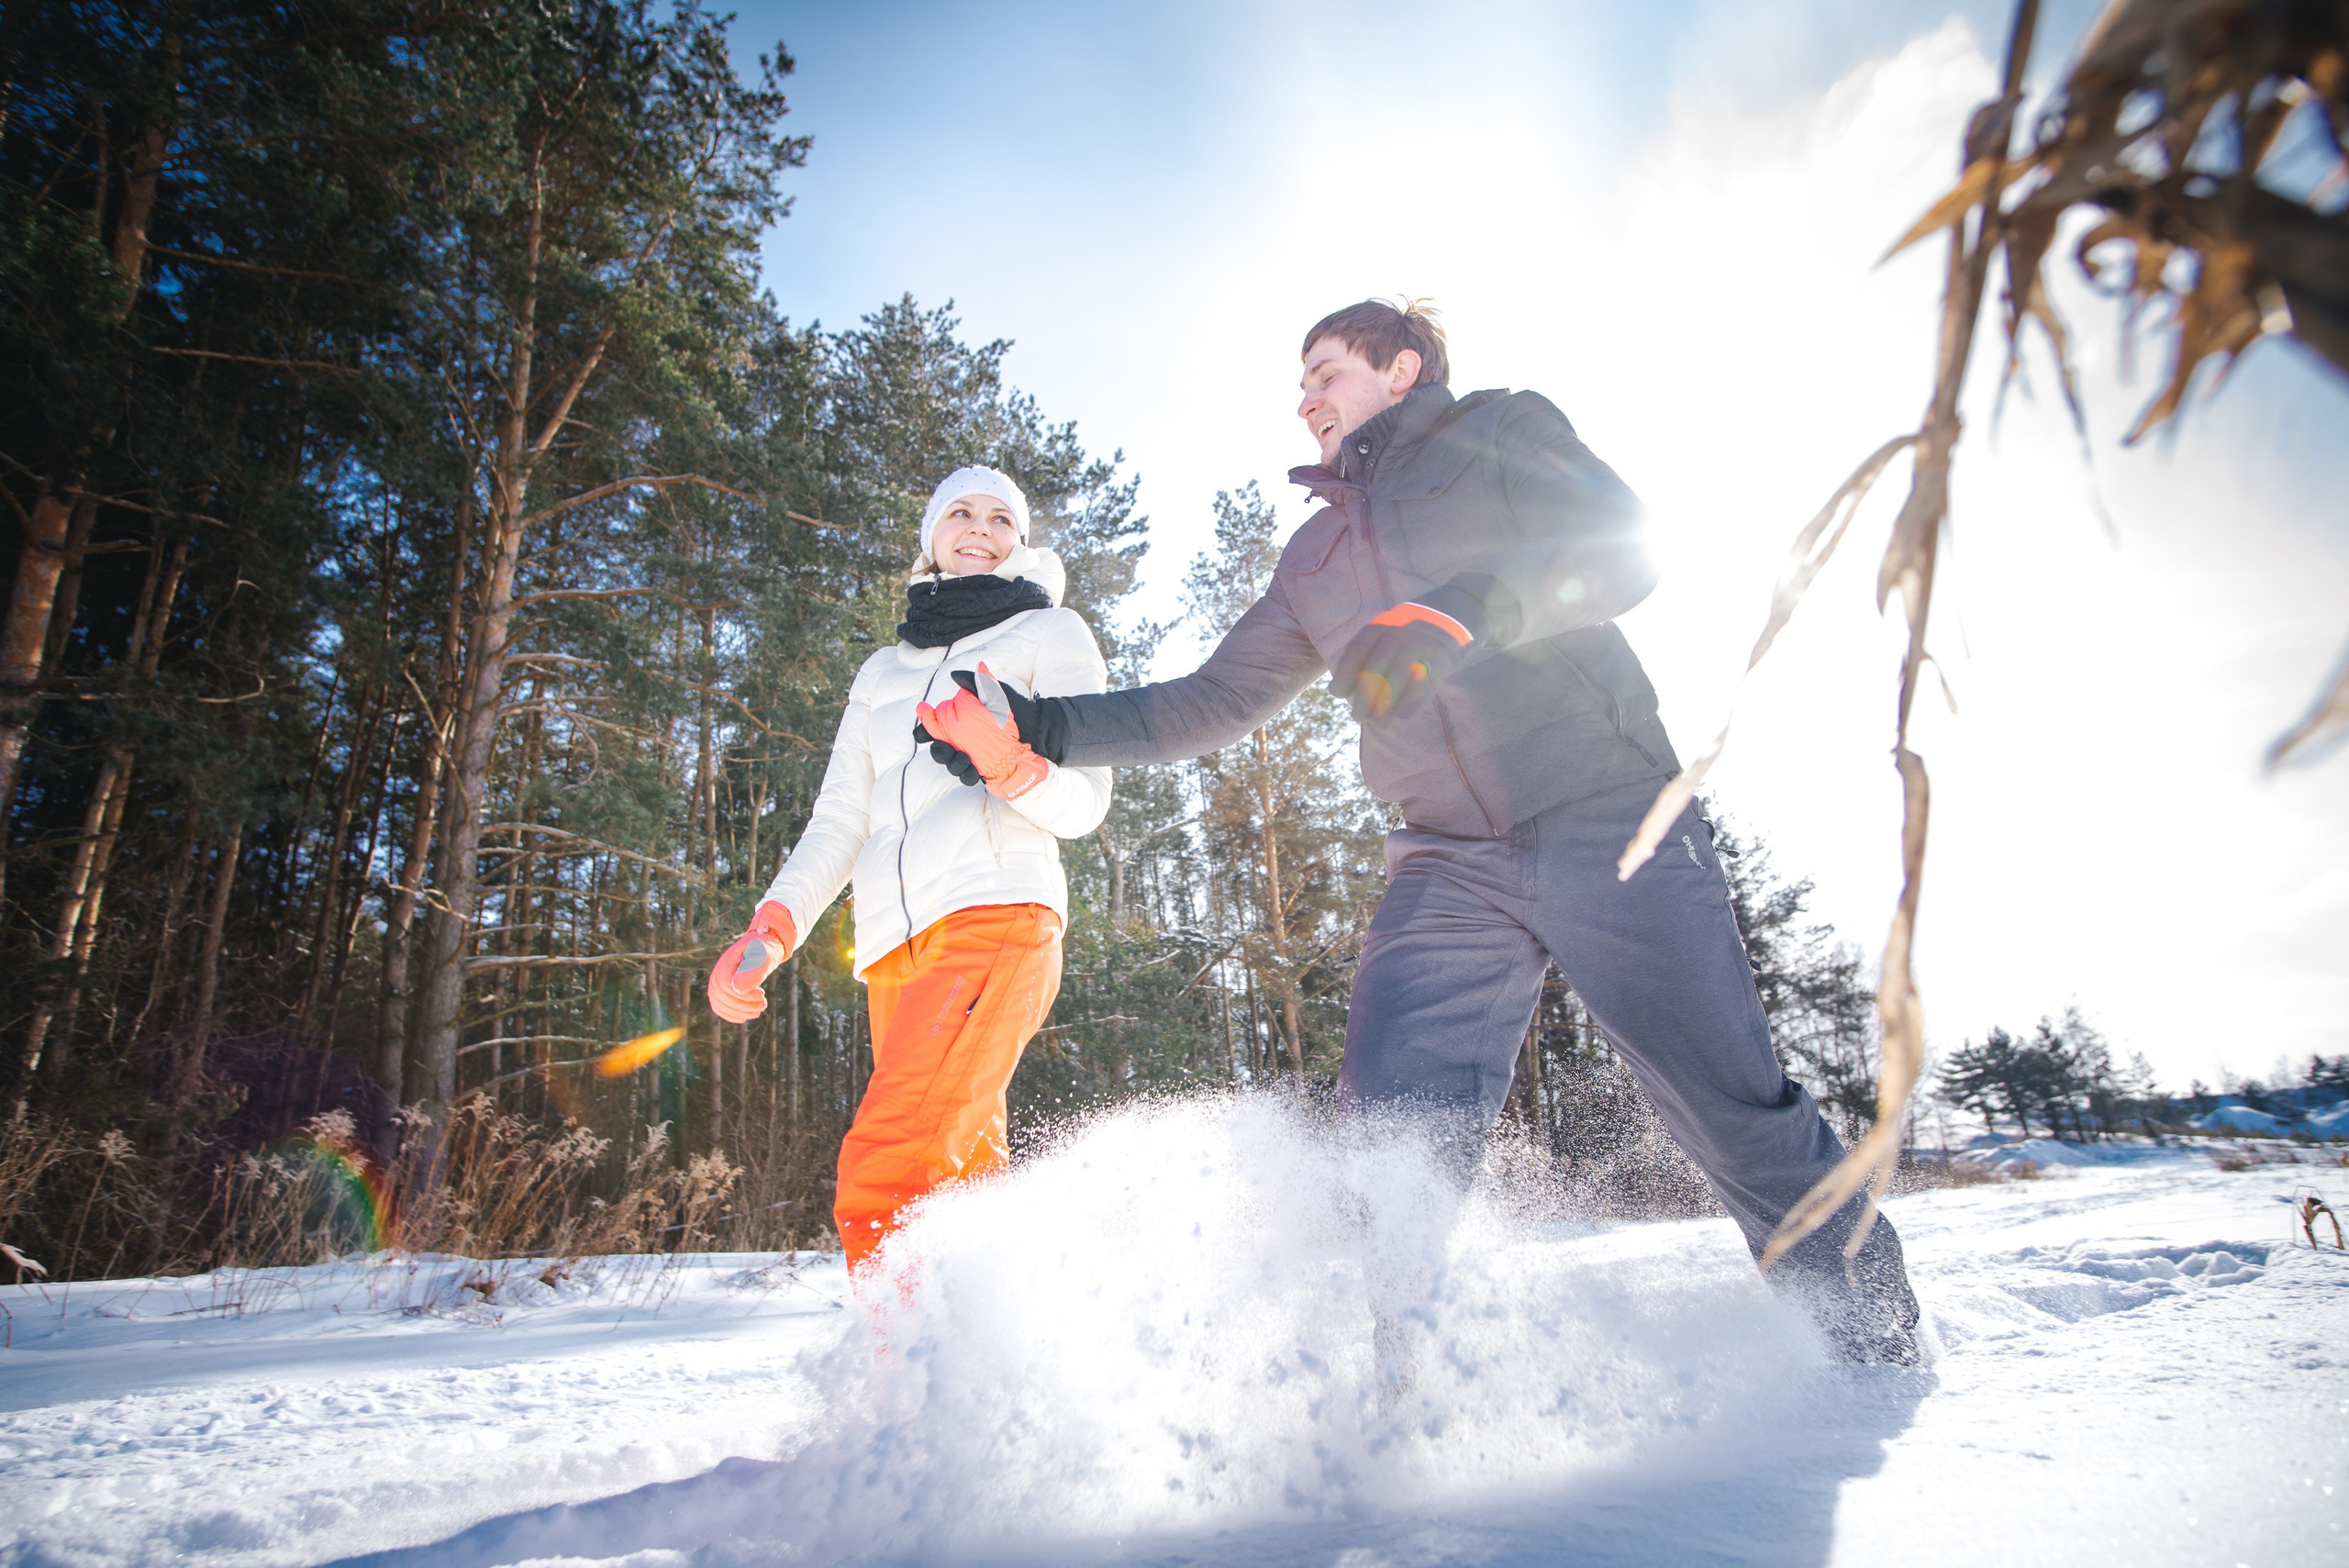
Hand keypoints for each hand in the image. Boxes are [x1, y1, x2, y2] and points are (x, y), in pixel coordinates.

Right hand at [708, 901, 795, 1022]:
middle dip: (744, 1006)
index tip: (762, 994)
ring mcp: (716, 983)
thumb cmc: (765, 950)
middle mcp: (717, 973)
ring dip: (740, 1012)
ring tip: (759, 1010)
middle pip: (722, 997)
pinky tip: (745, 1016)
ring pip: (720, 1004)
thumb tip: (737, 988)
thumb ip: (753, 968)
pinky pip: (719, 1007)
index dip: (744, 995)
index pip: (727, 986)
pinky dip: (731, 1015)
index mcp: (726, 963)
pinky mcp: (720, 991)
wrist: (763, 949)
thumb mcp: (764, 955)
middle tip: (764, 1005)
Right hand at [915, 661, 1052, 800]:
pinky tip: (973, 773)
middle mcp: (964, 741)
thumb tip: (954, 676)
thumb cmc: (1017, 710)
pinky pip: (968, 778)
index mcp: (961, 723)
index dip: (923, 731)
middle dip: (937, 752)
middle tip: (944, 749)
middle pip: (939, 750)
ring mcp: (973, 757)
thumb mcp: (998, 693)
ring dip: (952, 765)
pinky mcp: (983, 770)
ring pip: (952, 766)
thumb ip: (978, 682)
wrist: (1039, 730)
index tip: (921, 734)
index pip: (934, 728)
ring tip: (964, 761)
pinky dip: (967, 776)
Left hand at [1327, 591, 1481, 723]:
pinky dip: (1413, 701)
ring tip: (1377, 723)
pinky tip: (1401, 716)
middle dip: (1364, 695)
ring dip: (1386, 703)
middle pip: (1377, 665)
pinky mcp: (1442, 657)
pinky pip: (1425, 681)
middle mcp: (1400, 632)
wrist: (1457, 612)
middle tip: (1357, 716)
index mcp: (1382, 626)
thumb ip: (1365, 652)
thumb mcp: (1387, 630)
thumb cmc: (1412, 630)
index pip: (1358, 649)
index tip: (1337, 693)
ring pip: (1399, 676)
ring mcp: (1422, 643)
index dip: (1345, 672)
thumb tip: (1336, 688)